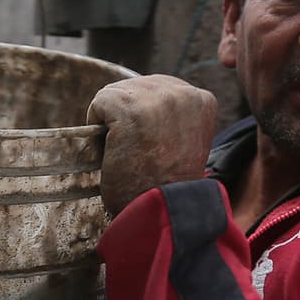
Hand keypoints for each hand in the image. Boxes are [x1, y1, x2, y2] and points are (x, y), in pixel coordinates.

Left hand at [86, 75, 217, 215]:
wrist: (161, 212)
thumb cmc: (168, 186)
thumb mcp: (184, 140)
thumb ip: (172, 116)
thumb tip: (138, 98)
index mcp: (203, 100)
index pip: (158, 90)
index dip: (147, 118)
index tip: (155, 147)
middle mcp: (184, 93)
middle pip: (136, 87)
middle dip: (128, 117)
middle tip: (138, 154)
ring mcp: (157, 98)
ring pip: (116, 94)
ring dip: (111, 123)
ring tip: (127, 153)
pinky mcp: (129, 107)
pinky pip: (99, 104)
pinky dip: (96, 127)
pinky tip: (114, 150)